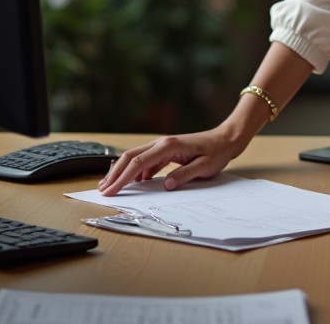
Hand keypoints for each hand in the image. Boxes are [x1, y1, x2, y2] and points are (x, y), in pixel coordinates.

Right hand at [97, 127, 242, 195]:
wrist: (226, 138)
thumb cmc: (217, 152)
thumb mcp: (205, 166)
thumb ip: (185, 175)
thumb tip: (166, 185)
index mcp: (169, 146)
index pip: (138, 163)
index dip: (122, 177)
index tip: (111, 191)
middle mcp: (162, 143)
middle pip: (131, 157)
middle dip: (115, 173)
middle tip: (103, 190)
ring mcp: (163, 145)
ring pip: (136, 157)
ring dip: (123, 171)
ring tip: (111, 186)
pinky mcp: (166, 150)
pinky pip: (146, 160)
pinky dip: (136, 170)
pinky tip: (134, 182)